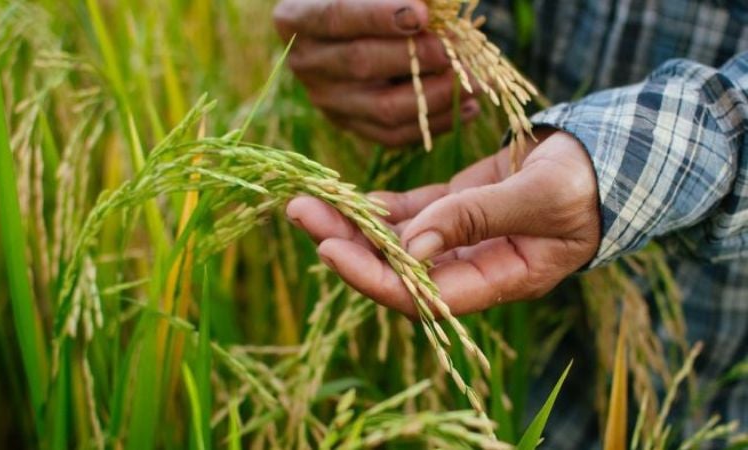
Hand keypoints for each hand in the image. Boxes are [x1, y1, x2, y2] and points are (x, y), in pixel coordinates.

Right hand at [273, 0, 479, 145]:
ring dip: (436, 95)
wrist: (348, 26)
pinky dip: (436, 122)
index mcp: (297, 17)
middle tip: (457, 48)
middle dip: (417, 56)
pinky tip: (469, 106)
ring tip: (475, 80)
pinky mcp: (351, 125)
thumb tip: (434, 5)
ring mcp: (327, 100)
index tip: (422, 14)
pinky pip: (394, 135)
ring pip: (383, 108)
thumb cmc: (363, 0)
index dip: (379, 16)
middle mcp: (305, 62)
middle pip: (361, 63)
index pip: (337, 15)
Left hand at [286, 130, 600, 315]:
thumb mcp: (540, 198)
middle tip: (301, 213)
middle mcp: (472, 268)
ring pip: (397, 241)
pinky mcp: (455, 210)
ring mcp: (461, 240)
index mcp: (499, 279)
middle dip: (348, 245)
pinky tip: (347, 198)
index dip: (374, 277)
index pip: (424, 296)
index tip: (329, 249)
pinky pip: (409, 215)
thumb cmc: (587, 183)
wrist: (603, 159)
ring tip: (307, 200)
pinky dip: (378, 208)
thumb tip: (413, 245)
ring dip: (353, 223)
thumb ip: (477, 219)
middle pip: (398, 269)